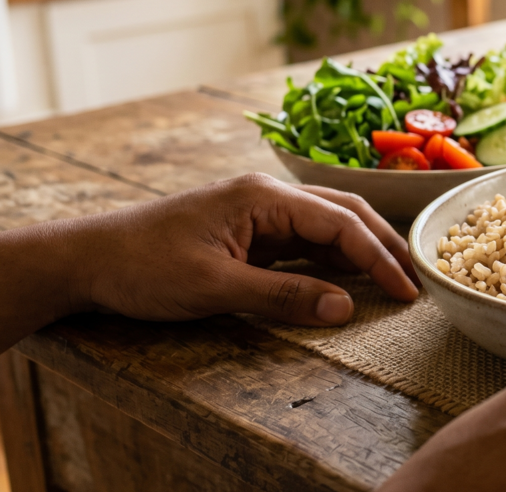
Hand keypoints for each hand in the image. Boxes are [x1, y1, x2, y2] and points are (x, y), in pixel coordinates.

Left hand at [76, 172, 418, 325]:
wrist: (88, 260)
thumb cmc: (143, 267)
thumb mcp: (215, 288)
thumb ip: (283, 297)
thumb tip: (346, 308)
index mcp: (263, 197)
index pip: (340, 223)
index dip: (379, 257)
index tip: (407, 290)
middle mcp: (267, 196)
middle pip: (344, 213)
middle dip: (384, 245)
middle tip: (417, 280)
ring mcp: (259, 213)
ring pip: (327, 225)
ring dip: (363, 250)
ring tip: (396, 279)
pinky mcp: (249, 233)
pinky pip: (304, 242)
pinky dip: (333, 259)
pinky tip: (351, 279)